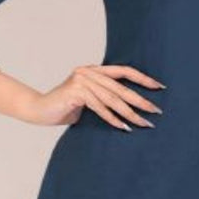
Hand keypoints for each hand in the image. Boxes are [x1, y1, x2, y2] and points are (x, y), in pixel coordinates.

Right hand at [26, 64, 165, 129]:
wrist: (38, 110)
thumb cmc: (64, 108)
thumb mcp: (88, 100)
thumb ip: (104, 98)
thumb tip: (129, 107)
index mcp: (94, 70)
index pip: (123, 71)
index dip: (142, 78)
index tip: (159, 87)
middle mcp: (89, 72)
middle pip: (121, 87)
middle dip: (141, 100)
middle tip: (156, 111)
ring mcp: (82, 80)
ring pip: (112, 99)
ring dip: (130, 114)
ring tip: (144, 124)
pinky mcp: (75, 92)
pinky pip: (99, 107)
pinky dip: (112, 119)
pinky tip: (123, 127)